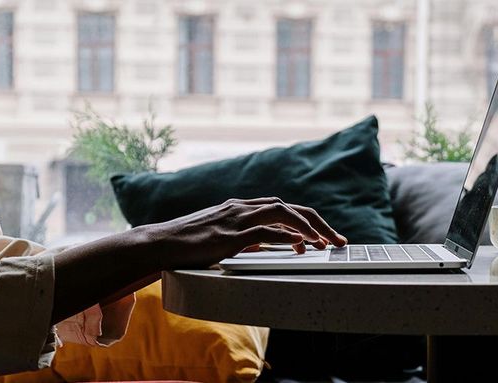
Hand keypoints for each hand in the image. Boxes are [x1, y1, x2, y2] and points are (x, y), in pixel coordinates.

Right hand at [138, 197, 346, 268]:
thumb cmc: (187, 243)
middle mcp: (242, 208)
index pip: (283, 207)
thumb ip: (244, 237)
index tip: (325, 236)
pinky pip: (263, 232)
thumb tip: (266, 245)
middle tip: (338, 240)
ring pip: (281, 213)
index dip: (308, 220)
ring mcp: (235, 220)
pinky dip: (285, 236)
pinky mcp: (228, 236)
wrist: (159, 244)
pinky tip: (300, 244)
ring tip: (325, 243)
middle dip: (318, 222)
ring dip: (308, 227)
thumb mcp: (221, 237)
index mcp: (241, 207)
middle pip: (290, 207)